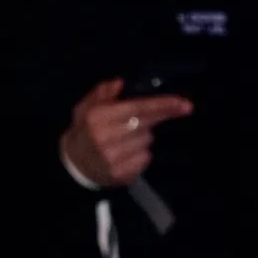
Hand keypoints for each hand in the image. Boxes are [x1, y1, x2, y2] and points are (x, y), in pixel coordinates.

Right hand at [62, 76, 191, 189]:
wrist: (74, 164)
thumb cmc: (85, 130)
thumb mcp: (86, 106)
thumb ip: (103, 92)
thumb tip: (120, 83)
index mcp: (97, 117)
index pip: (137, 108)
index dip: (162, 105)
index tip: (183, 103)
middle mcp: (105, 138)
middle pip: (146, 124)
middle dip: (162, 115)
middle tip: (181, 108)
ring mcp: (113, 158)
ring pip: (147, 141)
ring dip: (146, 136)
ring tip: (131, 136)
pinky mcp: (121, 175)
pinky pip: (145, 159)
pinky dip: (143, 153)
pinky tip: (130, 152)